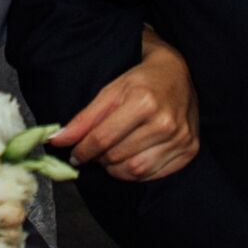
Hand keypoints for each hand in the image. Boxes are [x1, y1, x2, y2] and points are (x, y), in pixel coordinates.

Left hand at [48, 27, 199, 179]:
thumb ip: (84, 118)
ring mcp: (180, 137)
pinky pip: (154, 174)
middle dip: (99, 158)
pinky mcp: (190, 149)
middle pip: (117, 156)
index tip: (75, 154)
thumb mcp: (110, 91)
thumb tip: (56, 141)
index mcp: (143, 101)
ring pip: (135, 170)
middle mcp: (164, 121)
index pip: (103, 138)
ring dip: (115, 169)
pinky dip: (136, 173)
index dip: (83, 150)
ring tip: (110, 157)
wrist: (179, 73)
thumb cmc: (141, 80)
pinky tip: (130, 160)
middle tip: (95, 152)